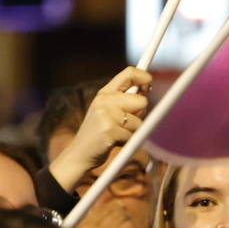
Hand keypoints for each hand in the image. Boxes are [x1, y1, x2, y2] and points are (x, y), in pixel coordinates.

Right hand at [48, 67, 151, 193]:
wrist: (79, 154)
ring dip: (133, 132)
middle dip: (140, 114)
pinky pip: (133, 136)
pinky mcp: (110, 130)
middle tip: (126, 123)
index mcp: (105, 93)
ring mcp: (106, 115)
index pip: (129, 73)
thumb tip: (146, 91)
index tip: (149, 85)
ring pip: (139, 122)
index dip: (145, 76)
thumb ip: (124, 100)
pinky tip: (114, 142)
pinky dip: (127, 142)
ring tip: (116, 134)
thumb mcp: (107, 111)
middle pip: (141, 101)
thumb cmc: (99, 134)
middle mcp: (104, 100)